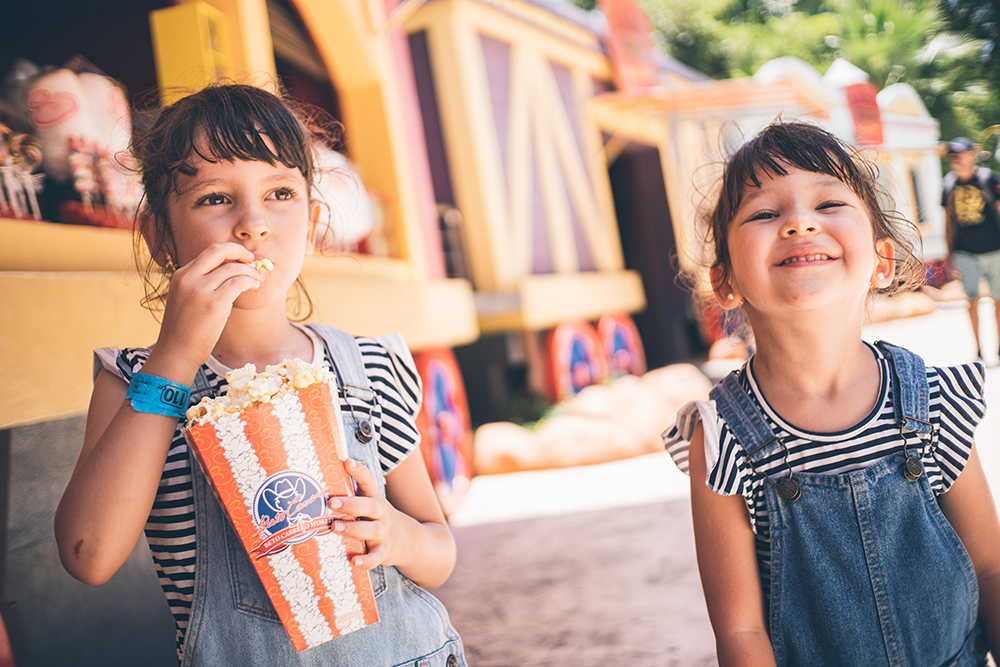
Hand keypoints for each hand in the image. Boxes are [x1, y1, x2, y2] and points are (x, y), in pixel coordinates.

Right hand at [151, 243, 262, 379]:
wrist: (176, 352)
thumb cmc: (185, 330)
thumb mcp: (186, 299)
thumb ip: (201, 283)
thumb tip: (230, 273)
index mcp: (180, 275)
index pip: (208, 253)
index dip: (229, 253)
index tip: (242, 259)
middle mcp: (188, 279)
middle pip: (218, 250)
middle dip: (240, 251)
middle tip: (253, 259)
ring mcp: (200, 291)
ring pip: (232, 268)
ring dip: (250, 272)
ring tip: (258, 280)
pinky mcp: (214, 304)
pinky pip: (238, 283)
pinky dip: (250, 282)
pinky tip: (253, 287)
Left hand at [328, 459, 403, 569]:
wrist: (409, 540)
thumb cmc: (377, 518)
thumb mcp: (370, 504)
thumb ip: (352, 495)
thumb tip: (319, 481)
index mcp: (375, 499)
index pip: (369, 481)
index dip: (358, 471)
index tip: (346, 462)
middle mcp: (381, 514)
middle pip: (370, 506)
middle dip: (351, 504)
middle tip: (332, 503)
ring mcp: (383, 533)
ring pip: (371, 530)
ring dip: (352, 529)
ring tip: (334, 527)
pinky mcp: (384, 552)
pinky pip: (376, 557)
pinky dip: (366, 561)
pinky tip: (354, 561)